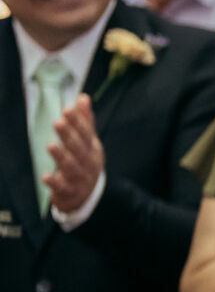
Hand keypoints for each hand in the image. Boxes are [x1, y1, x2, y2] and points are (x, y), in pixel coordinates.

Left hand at [43, 95, 104, 214]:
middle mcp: (88, 163)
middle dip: (69, 136)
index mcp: (92, 148)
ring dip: (62, 157)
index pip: (86, 133)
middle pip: (79, 148)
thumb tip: (83, 97)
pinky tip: (46, 176)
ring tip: (51, 145)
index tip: (67, 110)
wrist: (89, 194)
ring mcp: (80, 178)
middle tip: (59, 122)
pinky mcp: (70, 192)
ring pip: (72, 167)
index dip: (78, 122)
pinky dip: (55, 182)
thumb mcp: (88, 142)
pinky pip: (63, 187)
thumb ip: (85, 121)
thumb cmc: (85, 162)